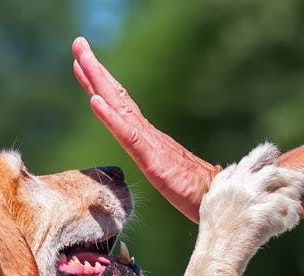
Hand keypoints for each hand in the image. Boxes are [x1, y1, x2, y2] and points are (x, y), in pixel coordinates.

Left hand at [71, 37, 218, 221]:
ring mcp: (152, 146)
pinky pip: (128, 136)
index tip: (83, 63)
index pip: (122, 106)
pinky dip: (110, 117)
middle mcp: (149, 135)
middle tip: (78, 43)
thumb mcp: (172, 178)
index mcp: (150, 139)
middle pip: (118, 97)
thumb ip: (164, 166)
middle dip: (96, 70)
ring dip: (98, 82)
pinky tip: (94, 101)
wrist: (225, 203)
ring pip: (120, 109)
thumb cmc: (202, 193)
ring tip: (81, 58)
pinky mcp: (155, 162)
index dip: (102, 84)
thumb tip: (161, 164)